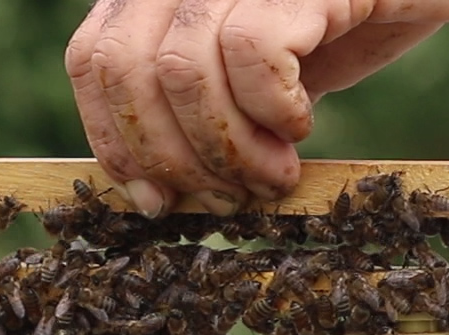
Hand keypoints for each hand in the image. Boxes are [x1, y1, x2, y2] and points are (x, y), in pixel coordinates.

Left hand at [66, 0, 448, 213]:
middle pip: (127, 68)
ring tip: (277, 171)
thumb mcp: (258, 72)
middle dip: (171, 155)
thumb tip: (152, 192)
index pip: (94, 58)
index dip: (115, 137)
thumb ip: (202, 106)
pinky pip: (252, 50)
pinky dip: (273, 108)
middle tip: (230, 194)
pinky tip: (303, 120)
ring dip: (228, 146)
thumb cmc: (354, 22)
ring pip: (182, 68)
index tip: (156, 199)